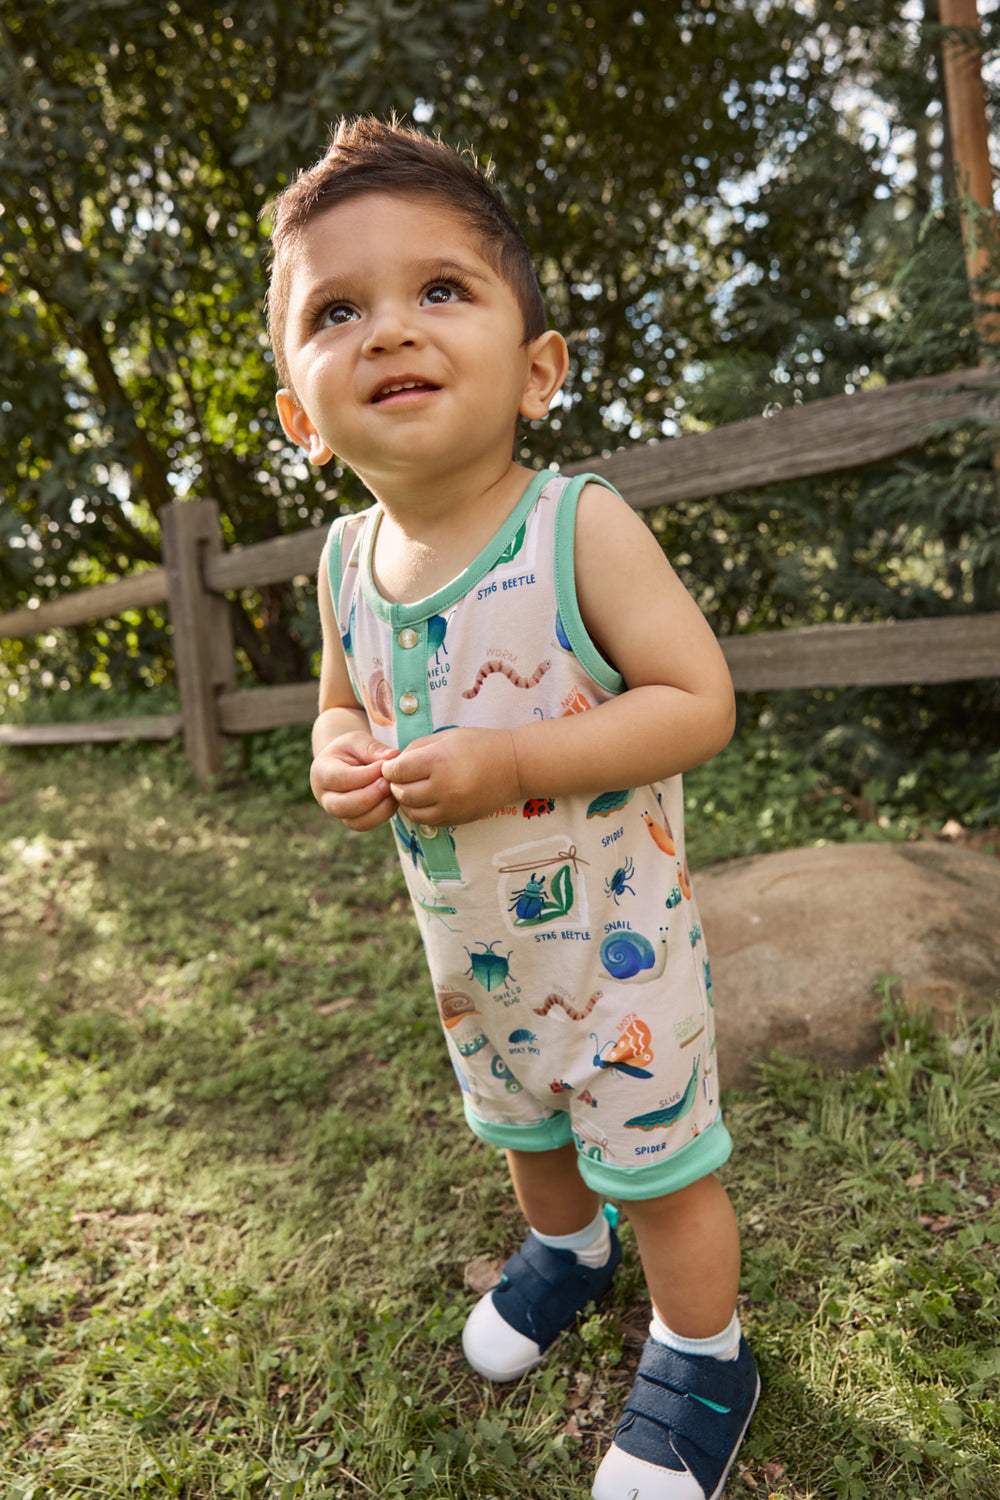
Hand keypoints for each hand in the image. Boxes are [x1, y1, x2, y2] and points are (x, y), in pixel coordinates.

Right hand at [310, 729, 399, 830]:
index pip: (340, 779)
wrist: (345, 762)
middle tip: (389, 783)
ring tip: (393, 790)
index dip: (366, 775)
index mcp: (321, 772)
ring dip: (380, 808)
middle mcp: (325, 797)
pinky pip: (367, 824)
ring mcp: (338, 812)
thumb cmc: (350, 749)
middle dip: (370, 796)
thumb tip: (393, 757)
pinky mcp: (352, 820)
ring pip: (356, 822)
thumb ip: (373, 748)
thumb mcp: (358, 740)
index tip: (386, 766)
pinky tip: (393, 798)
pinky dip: (383, 814)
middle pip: (342, 807)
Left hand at [382, 727, 519, 825]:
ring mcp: (451, 807)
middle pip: (401, 793)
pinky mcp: (458, 819)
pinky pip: (429, 822)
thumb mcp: (446, 737)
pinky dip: (422, 813)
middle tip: (401, 778)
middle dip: (396, 785)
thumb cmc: (480, 745)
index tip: (393, 766)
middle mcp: (443, 787)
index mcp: (438, 761)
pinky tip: (427, 800)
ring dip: (406, 802)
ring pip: (412, 812)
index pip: (396, 772)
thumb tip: (394, 765)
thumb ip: (416, 749)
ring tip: (413, 790)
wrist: (514, 766)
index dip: (390, 769)